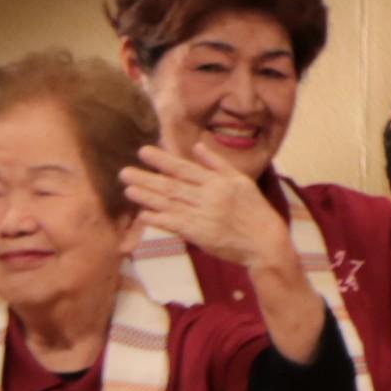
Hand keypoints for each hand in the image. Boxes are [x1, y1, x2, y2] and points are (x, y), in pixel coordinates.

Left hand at [120, 141, 292, 268]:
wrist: (266, 243)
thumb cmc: (256, 211)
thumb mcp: (242, 181)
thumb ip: (218, 164)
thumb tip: (198, 147)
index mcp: (218, 182)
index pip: (184, 168)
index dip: (163, 160)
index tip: (143, 152)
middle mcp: (208, 197)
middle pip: (172, 185)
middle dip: (147, 178)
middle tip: (124, 172)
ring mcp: (203, 216)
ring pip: (170, 204)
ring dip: (147, 197)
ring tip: (128, 190)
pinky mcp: (200, 235)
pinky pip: (174, 224)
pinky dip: (158, 219)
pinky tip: (143, 214)